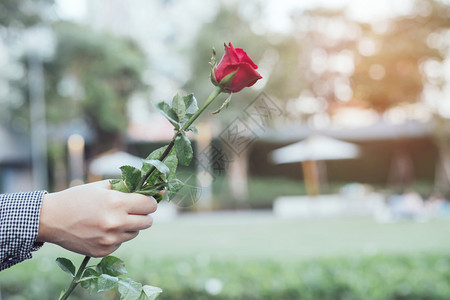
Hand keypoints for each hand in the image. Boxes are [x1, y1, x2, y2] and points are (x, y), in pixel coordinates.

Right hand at [36, 180, 156, 256]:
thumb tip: (153, 188)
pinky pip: (120, 243)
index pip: (150, 205)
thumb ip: (127, 187)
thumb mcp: (102, 186)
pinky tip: (101, 229)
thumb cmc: (78, 198)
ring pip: (135, 233)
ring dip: (130, 225)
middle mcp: (115, 223)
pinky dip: (116, 236)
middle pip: (148, 222)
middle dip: (143, 214)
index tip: (145, 200)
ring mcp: (109, 240)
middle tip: (132, 210)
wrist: (51, 219)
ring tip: (112, 218)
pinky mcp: (103, 251)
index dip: (149, 201)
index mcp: (116, 203)